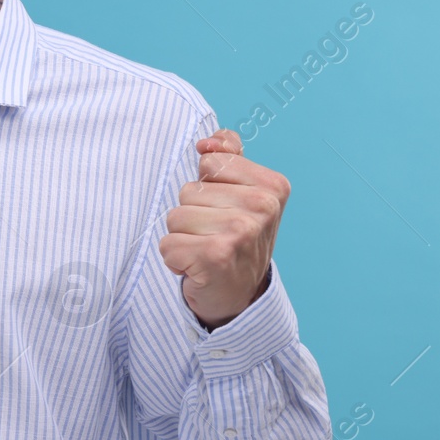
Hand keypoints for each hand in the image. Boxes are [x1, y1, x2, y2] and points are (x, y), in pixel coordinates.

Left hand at [159, 128, 287, 328]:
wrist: (239, 297)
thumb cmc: (234, 240)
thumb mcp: (240, 193)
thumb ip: (227, 157)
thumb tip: (208, 142)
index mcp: (272, 186)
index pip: (209, 163)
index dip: (208, 189)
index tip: (226, 212)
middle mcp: (262, 207)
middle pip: (189, 190)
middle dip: (192, 214)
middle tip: (214, 237)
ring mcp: (241, 231)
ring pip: (175, 216)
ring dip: (182, 237)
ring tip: (205, 251)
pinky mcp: (215, 256)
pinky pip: (168, 244)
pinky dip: (175, 259)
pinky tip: (196, 268)